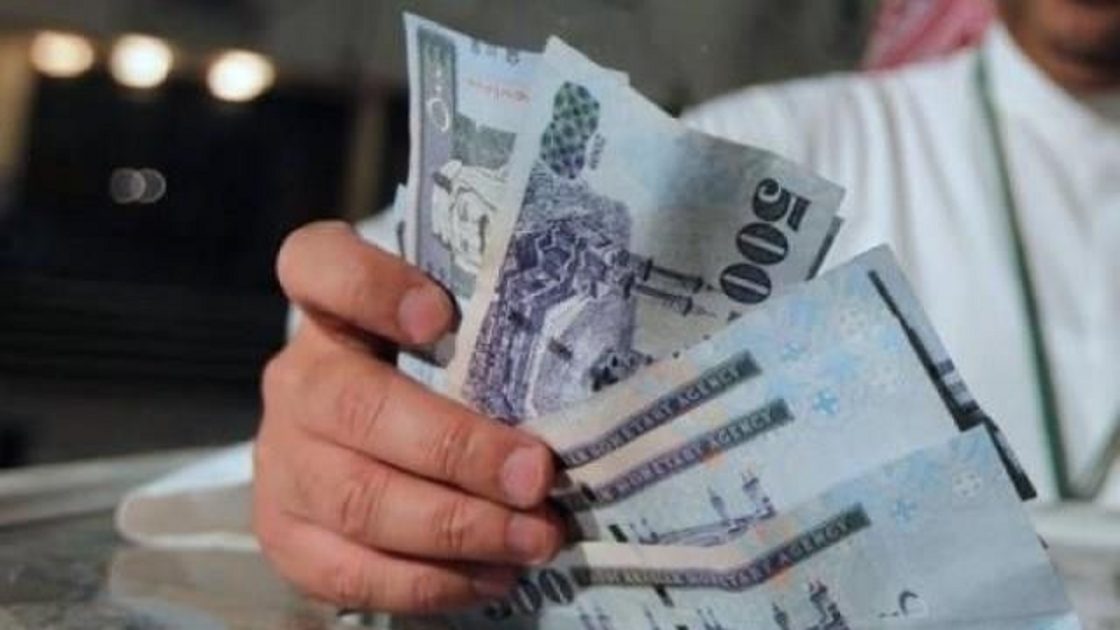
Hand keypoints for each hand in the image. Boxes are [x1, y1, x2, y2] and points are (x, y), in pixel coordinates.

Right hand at [253, 221, 563, 613]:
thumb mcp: (456, 339)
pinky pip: (349, 571)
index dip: (371, 287)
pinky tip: (493, 575)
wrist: (363, 446)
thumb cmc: (438, 379)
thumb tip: (586, 387)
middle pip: (357, 407)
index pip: (318, 266)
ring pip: (357, 499)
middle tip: (538, 476)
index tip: (440, 318)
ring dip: (459, 527)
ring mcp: (282, 460)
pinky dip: (429, 582)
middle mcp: (295, 380)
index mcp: (330, 310)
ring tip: (535, 537)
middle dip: (458, 449)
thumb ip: (492, 339)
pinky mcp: (285, 533)